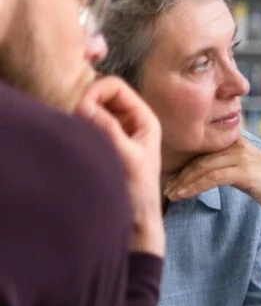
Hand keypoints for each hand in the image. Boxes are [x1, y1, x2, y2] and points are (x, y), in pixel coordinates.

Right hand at [76, 77, 163, 255]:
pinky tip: (75, 140)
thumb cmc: (138, 191)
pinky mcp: (104, 144)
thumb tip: (83, 105)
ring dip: (79, 116)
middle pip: (100, 94)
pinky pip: (86, 125)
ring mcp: (116, 132)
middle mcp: (131, 121)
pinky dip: (78, 127)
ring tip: (75, 133)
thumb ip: (107, 130)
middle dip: (84, 102)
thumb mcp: (125, 157)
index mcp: (144, 118)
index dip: (94, 91)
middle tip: (72, 122)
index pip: (114, 86)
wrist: (137, 219)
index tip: (79, 110)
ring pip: (91, 109)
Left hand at [162, 138, 260, 222]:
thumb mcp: (244, 170)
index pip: (203, 151)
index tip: (170, 179)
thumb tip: (202, 172)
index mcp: (236, 142)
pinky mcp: (244, 171)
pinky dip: (194, 187)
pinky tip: (183, 196)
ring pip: (202, 167)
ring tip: (170, 195)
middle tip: (165, 188)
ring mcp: (241, 157)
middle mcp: (238, 145)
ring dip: (182, 182)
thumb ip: (226, 165)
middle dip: (179, 175)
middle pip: (199, 158)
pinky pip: (211, 178)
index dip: (184, 164)